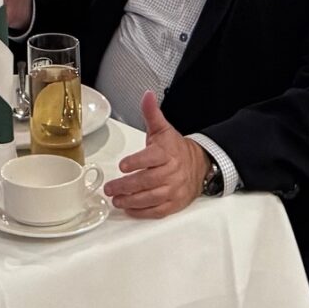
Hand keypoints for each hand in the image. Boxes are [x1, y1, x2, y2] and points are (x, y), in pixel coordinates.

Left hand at [106, 92, 206, 219]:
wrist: (199, 165)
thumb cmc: (174, 148)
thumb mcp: (163, 129)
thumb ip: (152, 113)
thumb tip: (147, 95)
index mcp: (167, 153)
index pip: (152, 158)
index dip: (137, 162)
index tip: (122, 166)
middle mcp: (172, 172)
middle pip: (148, 181)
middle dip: (126, 186)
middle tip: (110, 188)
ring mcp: (174, 190)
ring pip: (151, 198)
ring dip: (131, 201)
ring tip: (116, 199)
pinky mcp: (174, 204)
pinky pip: (158, 211)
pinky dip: (142, 212)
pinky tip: (129, 209)